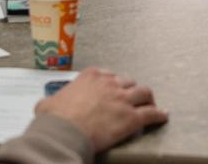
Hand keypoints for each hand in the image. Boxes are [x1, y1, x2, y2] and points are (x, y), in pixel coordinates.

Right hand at [36, 67, 167, 152]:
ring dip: (148, 99)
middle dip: (132, 90)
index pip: (109, 75)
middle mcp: (110, 84)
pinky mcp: (131, 118)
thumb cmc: (54, 118)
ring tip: (151, 104)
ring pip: (144, 93)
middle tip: (133, 98)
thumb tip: (44, 105)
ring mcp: (122, 100)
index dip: (113, 83)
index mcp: (91, 77)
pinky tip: (163, 116)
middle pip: (129, 82)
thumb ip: (50, 100)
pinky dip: (159, 115)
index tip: (114, 89)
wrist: (65, 131)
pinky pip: (151, 114)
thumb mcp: (47, 103)